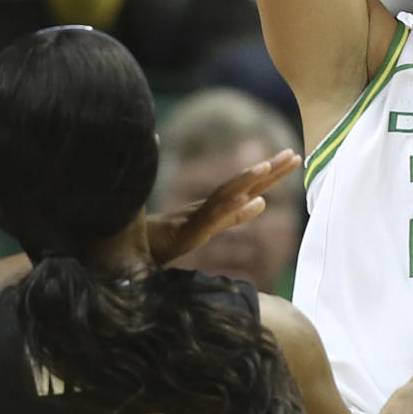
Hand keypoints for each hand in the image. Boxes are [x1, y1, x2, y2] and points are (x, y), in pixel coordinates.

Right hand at [147, 148, 301, 265]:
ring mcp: (190, 222)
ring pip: (221, 198)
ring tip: (267, 167)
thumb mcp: (204, 231)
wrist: (117, 259)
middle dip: (267, 172)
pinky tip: (247, 200)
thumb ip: (230, 219)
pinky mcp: (181, 237)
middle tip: (294, 154)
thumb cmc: (155, 246)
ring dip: (244, 182)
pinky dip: (227, 209)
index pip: (242, 188)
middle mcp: (200, 211)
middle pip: (237, 188)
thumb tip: (262, 201)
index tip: (292, 156)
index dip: (267, 172)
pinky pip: (207, 220)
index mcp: (207, 209)